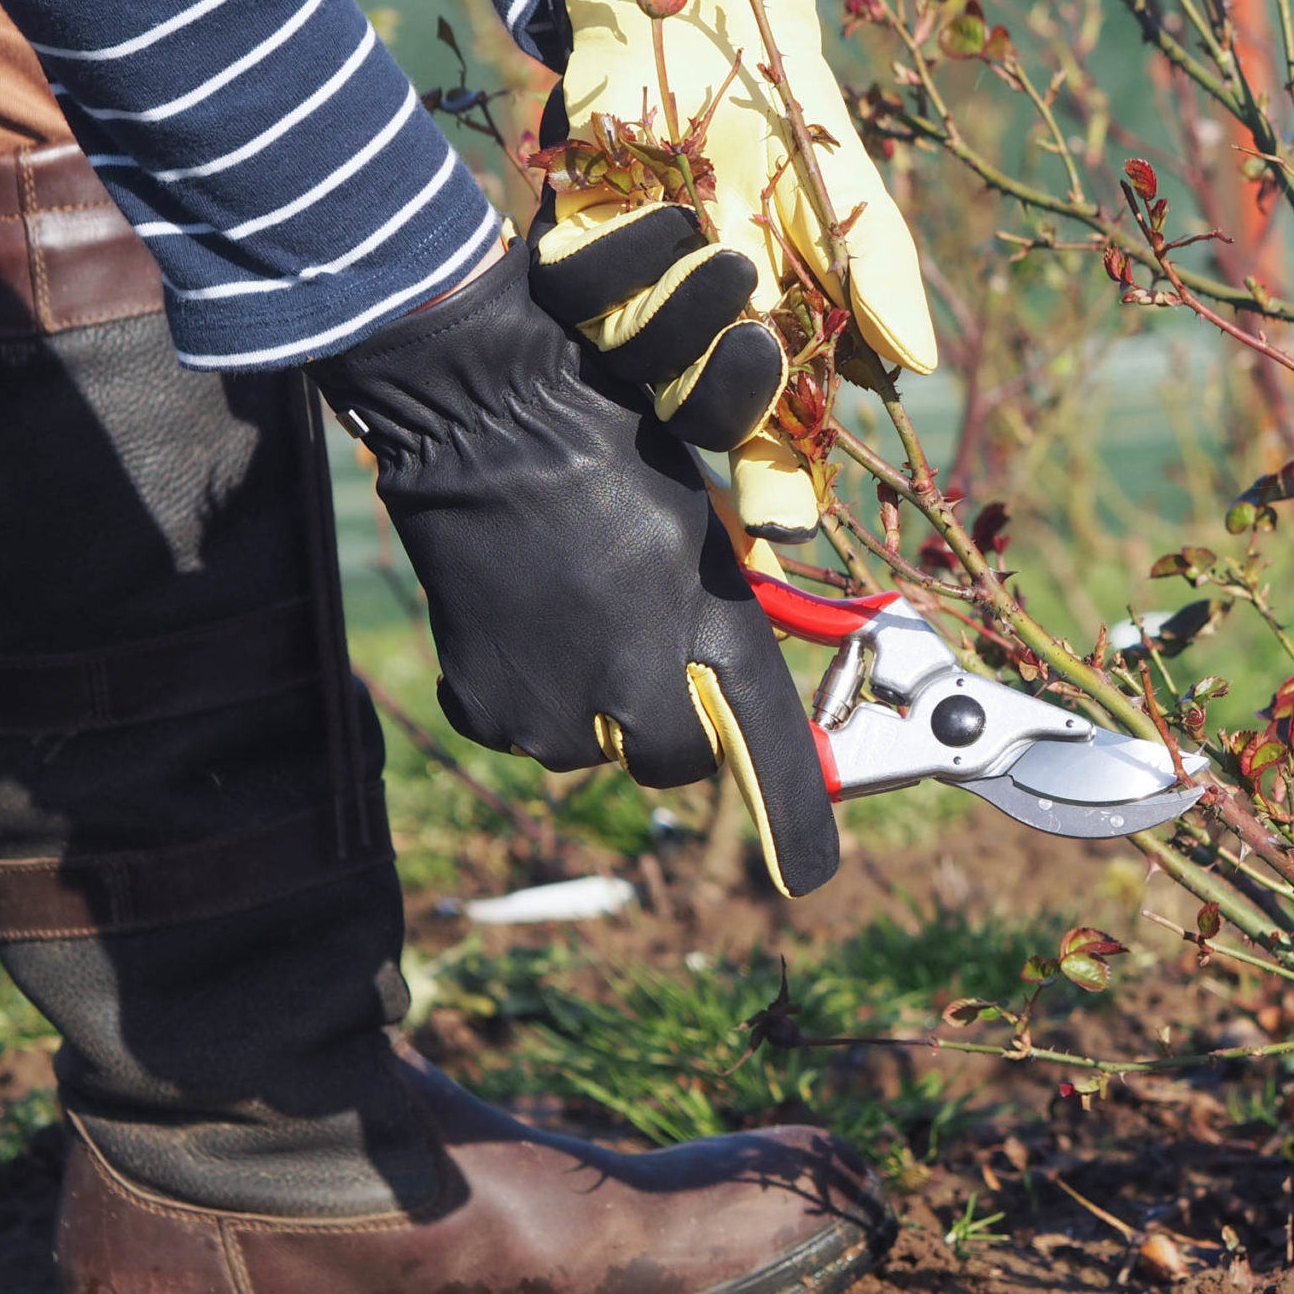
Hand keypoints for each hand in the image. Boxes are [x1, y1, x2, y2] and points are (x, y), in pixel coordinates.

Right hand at [310, 244, 837, 896]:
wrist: (491, 423)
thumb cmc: (613, 461)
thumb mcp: (704, 541)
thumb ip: (727, 628)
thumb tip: (731, 685)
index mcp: (704, 645)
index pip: (765, 758)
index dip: (797, 817)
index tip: (812, 869)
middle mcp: (626, 700)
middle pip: (669, 757)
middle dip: (672, 718)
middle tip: (651, 640)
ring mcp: (545, 714)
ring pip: (592, 744)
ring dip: (595, 702)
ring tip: (581, 608)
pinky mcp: (482, 704)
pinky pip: (525, 726)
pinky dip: (534, 689)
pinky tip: (531, 619)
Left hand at [530, 0, 935, 540]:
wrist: (710, 17)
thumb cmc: (792, 117)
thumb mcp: (849, 199)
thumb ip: (880, 280)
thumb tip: (919, 369)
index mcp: (769, 336)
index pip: (775, 437)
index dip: (780, 488)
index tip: (788, 525)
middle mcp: (694, 331)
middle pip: (701, 423)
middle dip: (733, 422)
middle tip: (767, 387)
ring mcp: (632, 295)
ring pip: (643, 365)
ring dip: (690, 323)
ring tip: (733, 252)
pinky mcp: (575, 246)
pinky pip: (583, 296)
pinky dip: (631, 264)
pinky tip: (676, 218)